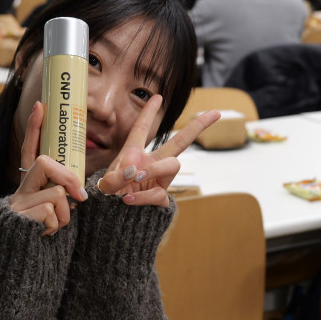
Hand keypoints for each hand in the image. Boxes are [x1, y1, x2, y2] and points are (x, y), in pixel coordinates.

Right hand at [11, 101, 87, 234]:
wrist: (23, 262)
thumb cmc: (45, 235)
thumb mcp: (55, 211)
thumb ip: (61, 195)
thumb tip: (80, 193)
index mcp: (30, 184)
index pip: (30, 150)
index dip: (34, 128)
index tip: (40, 105)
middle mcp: (21, 189)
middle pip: (44, 163)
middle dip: (67, 178)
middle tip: (79, 198)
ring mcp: (19, 202)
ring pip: (56, 193)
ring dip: (65, 215)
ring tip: (56, 227)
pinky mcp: (21, 216)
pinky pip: (52, 212)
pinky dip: (57, 226)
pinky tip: (47, 234)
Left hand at [96, 96, 219, 207]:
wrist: (113, 222)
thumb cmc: (108, 198)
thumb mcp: (105, 185)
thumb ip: (115, 177)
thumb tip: (134, 171)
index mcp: (134, 154)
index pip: (142, 129)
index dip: (149, 112)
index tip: (158, 97)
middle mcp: (151, 163)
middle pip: (179, 142)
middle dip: (198, 127)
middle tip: (215, 113)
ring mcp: (159, 180)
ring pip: (173, 165)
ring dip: (154, 169)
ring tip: (137, 177)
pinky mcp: (161, 198)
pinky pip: (159, 193)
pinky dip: (142, 196)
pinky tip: (128, 199)